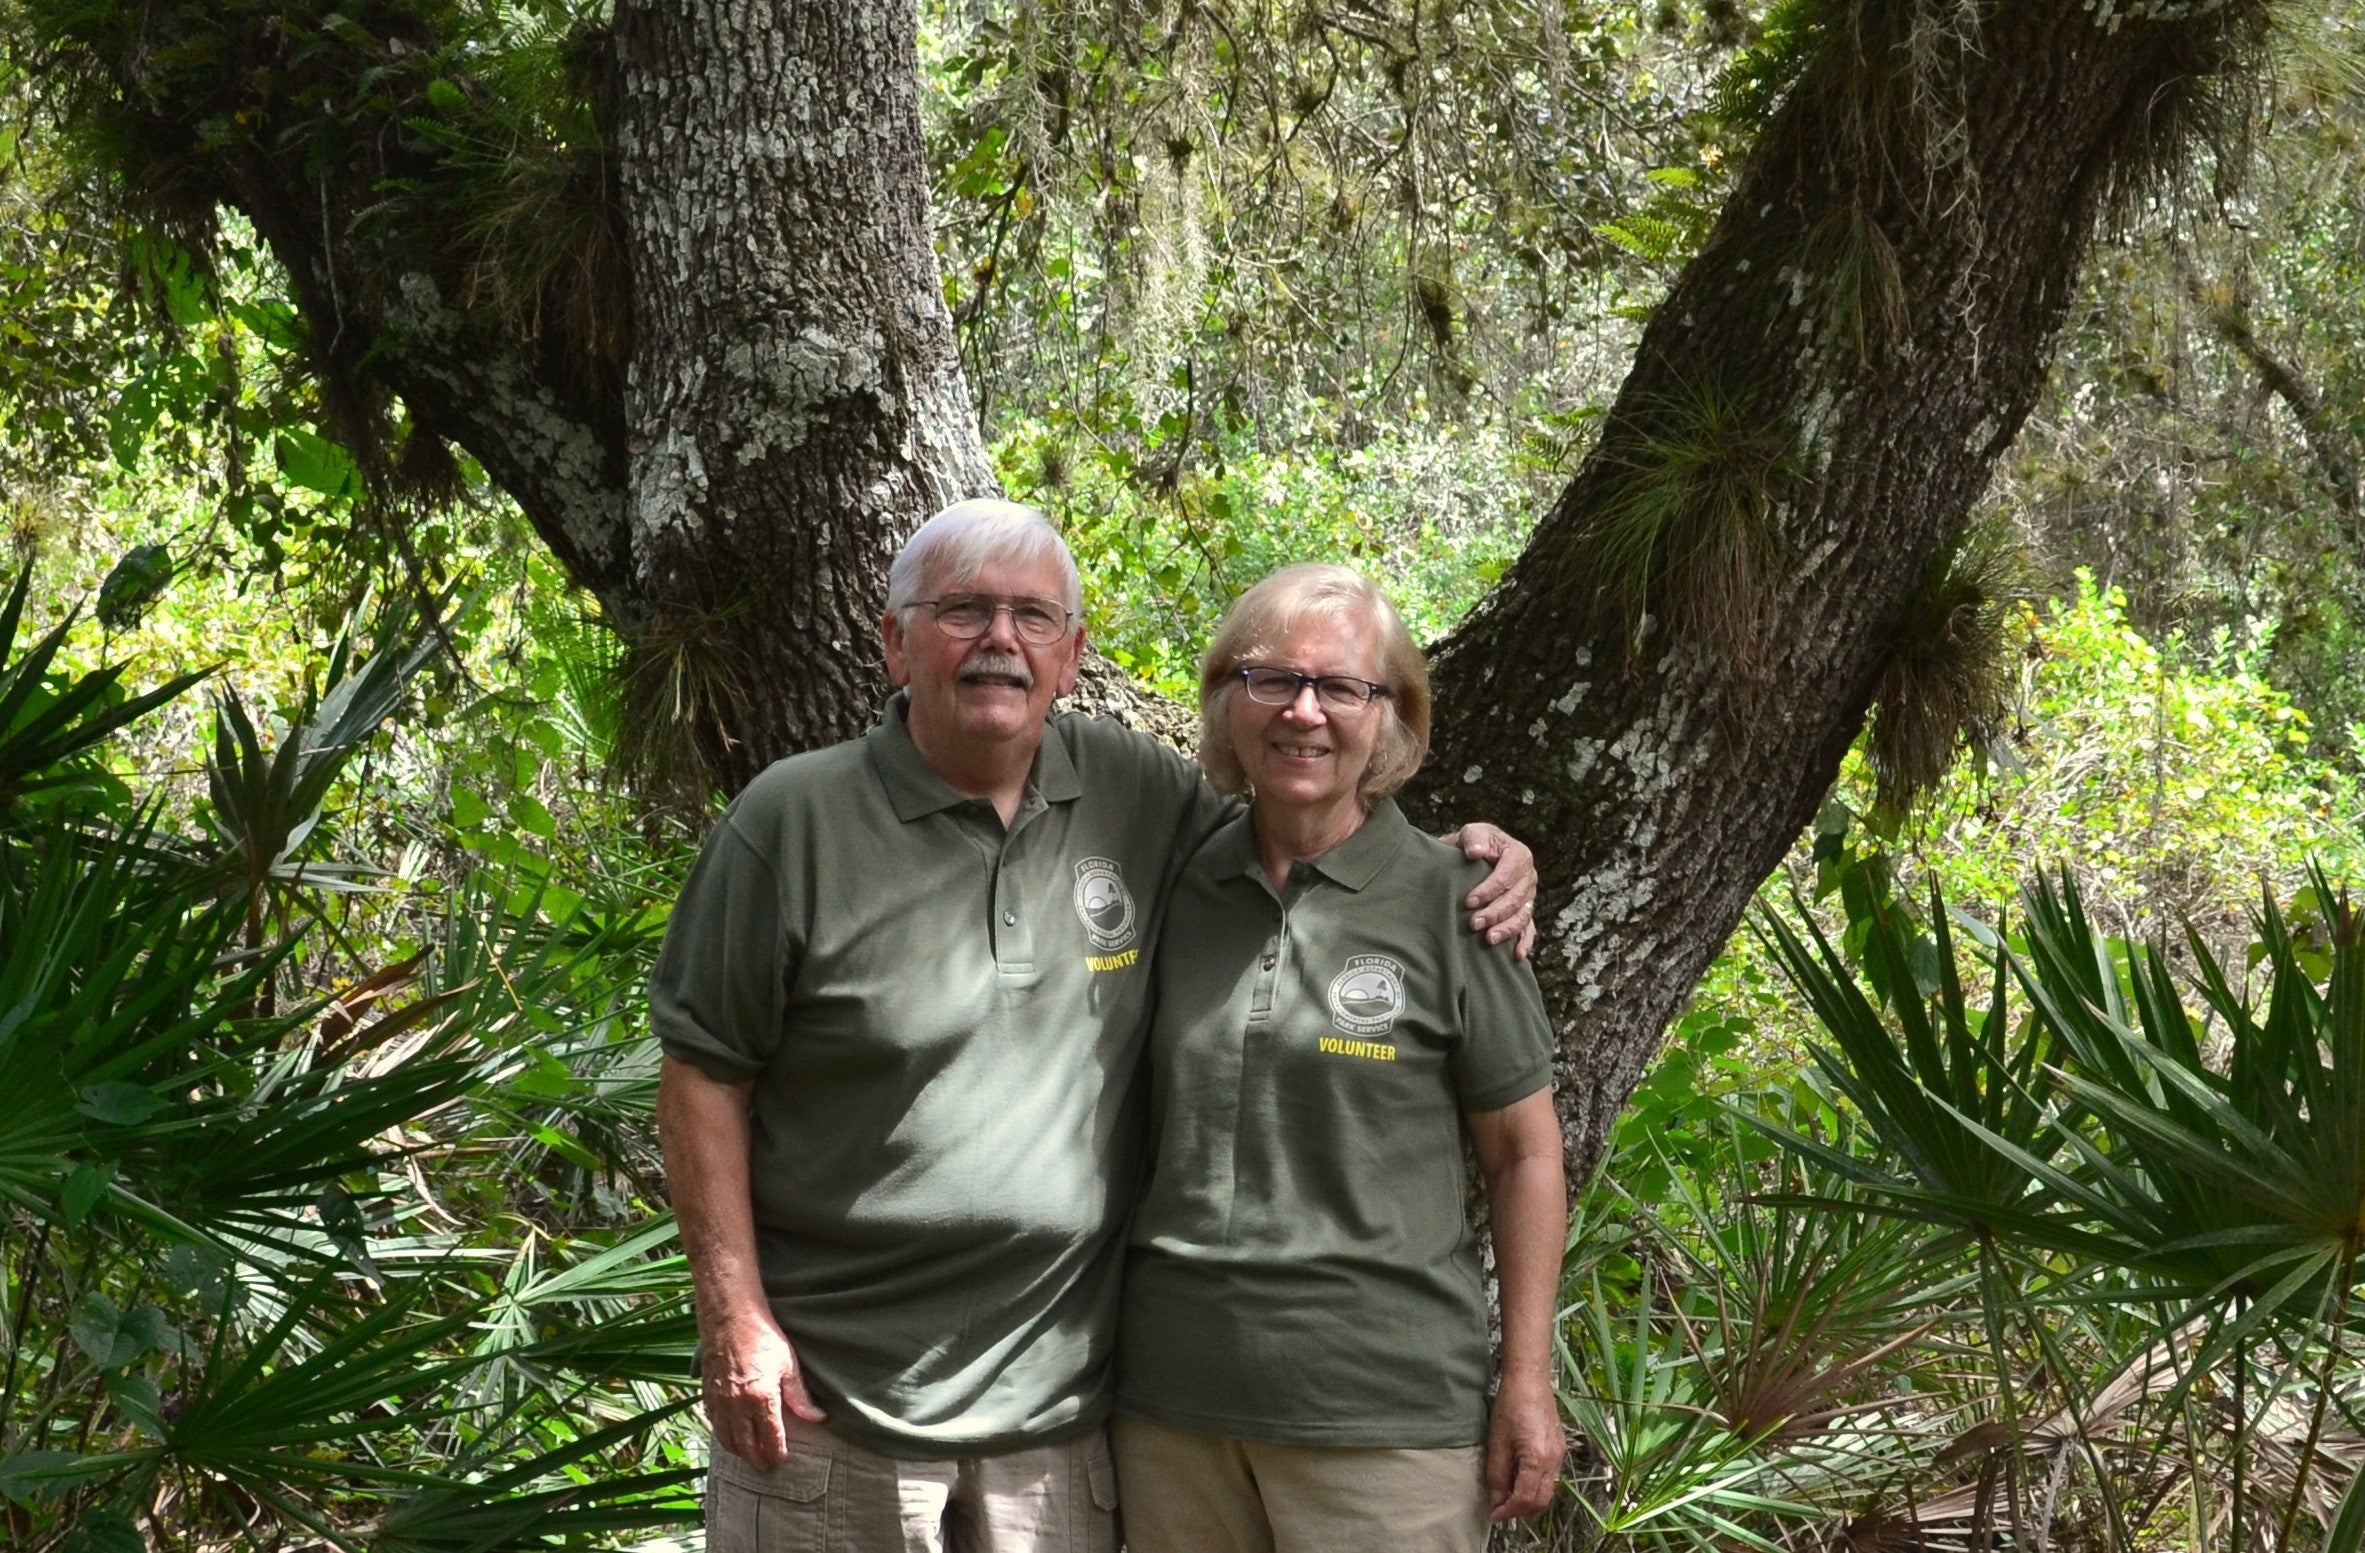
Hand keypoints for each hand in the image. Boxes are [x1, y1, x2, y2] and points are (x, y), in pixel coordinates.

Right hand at [702, 1311, 825, 1467]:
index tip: (781, 1459)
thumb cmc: (764, 1337)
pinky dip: (722, 1435)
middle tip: (765, 1465)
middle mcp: (737, 1405)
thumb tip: (818, 1418)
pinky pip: (714, 1425)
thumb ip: (800, 1397)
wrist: (731, 1318)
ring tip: (749, 1454)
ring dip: (738, 1451)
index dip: (777, 1452)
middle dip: (757, 1458)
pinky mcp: (707, 1395)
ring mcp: (719, 1401)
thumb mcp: (789, 1365)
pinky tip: (731, 1436)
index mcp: (761, 1397)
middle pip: (746, 1445)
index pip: (770, 1438)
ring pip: (726, 1440)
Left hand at [1446, 823, 1538, 960]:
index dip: (1488, 890)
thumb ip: (1474, 838)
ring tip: (1488, 939)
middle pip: (1515, 899)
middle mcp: (1529, 876)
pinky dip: (1525, 943)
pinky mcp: (1525, 911)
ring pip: (1522, 916)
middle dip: (1494, 913)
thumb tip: (1474, 852)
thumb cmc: (1474, 843)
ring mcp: (1529, 895)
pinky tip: (1517, 956)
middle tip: (1473, 924)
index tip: (1468, 901)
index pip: (1506, 877)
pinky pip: (1530, 929)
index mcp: (1520, 855)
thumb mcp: (1472, 833)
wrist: (1474, 854)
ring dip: (1506, 930)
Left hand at [1484, 1375, 1564, 1521]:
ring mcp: (1560, 1455)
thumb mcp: (1497, 1440)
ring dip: (1529, 1500)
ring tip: (1508, 1498)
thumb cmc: (1511, 1405)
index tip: (1493, 1514)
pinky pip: (1551, 1477)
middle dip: (1520, 1510)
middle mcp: (1554, 1461)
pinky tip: (1520, 1481)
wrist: (1530, 1380)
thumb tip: (1496, 1498)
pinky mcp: (1559, 1448)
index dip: (1508, 1510)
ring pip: (1548, 1491)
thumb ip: (1497, 1473)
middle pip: (1541, 1500)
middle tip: (1500, 1510)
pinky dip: (1536, 1487)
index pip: (1525, 1499)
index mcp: (1538, 1460)